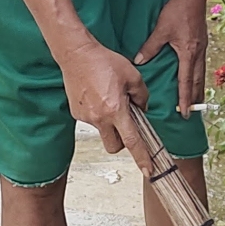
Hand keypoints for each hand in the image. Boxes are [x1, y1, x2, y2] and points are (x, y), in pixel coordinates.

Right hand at [58, 39, 149, 153]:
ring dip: (110, 123)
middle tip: (127, 125)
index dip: (142, 157)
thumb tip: (142, 109)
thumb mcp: (133, 76)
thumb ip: (143, 96)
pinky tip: (98, 95)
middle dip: (123, 142)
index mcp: (116, 110)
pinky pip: (93, 120)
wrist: (77, 55)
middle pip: (114, 146)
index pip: (132, 141)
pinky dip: (99, 113)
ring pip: (103, 131)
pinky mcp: (76, 114)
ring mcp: (86, 118)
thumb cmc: (105, 62)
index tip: (148, 170)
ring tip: (110, 98)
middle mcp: (100, 118)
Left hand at [135, 0, 209, 119]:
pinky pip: (200, 65)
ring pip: (201, 74)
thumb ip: (150, 47)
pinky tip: (194, 78)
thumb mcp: (162, 29)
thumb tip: (139, 61)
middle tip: (191, 113)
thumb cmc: (178, 10)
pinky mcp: (202, 43)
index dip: (185, 98)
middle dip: (195, 99)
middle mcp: (198, 54)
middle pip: (197, 82)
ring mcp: (202, 48)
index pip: (186, 81)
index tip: (184, 112)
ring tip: (195, 101)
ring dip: (198, 89)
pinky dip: (197, 76)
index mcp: (188, 53)